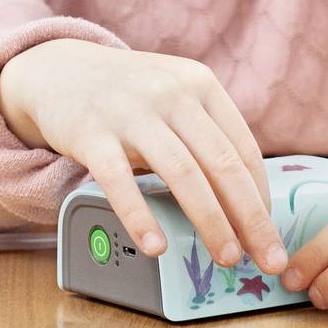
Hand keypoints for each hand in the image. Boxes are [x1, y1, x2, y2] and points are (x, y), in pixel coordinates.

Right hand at [0, 39, 285, 272]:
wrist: (58, 70)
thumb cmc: (127, 94)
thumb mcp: (174, 94)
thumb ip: (207, 131)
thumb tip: (246, 197)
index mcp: (200, 85)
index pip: (243, 149)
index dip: (261, 197)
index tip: (269, 233)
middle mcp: (171, 94)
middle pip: (222, 165)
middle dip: (251, 217)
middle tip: (268, 258)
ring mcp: (131, 112)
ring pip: (183, 174)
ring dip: (211, 221)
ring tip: (227, 257)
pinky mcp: (91, 132)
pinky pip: (120, 181)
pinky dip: (141, 217)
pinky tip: (156, 247)